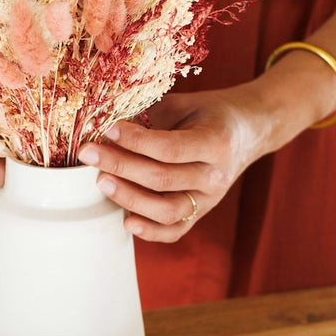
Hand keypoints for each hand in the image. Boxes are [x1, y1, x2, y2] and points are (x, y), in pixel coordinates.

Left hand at [77, 85, 268, 242]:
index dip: (135, 141)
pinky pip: (176, 230)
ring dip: (129, 198)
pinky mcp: (201, 213)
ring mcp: (210, 199)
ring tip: (102, 182)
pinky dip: (150, 232)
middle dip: (120, 165)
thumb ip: (148, 116)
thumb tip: (103, 125)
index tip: (108, 128)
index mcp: (215, 142)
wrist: (248, 130)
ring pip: (167, 210)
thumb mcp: (182, 104)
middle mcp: (216, 175)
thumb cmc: (207, 112)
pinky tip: (126, 221)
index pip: (169, 148)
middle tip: (88, 154)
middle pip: (162, 179)